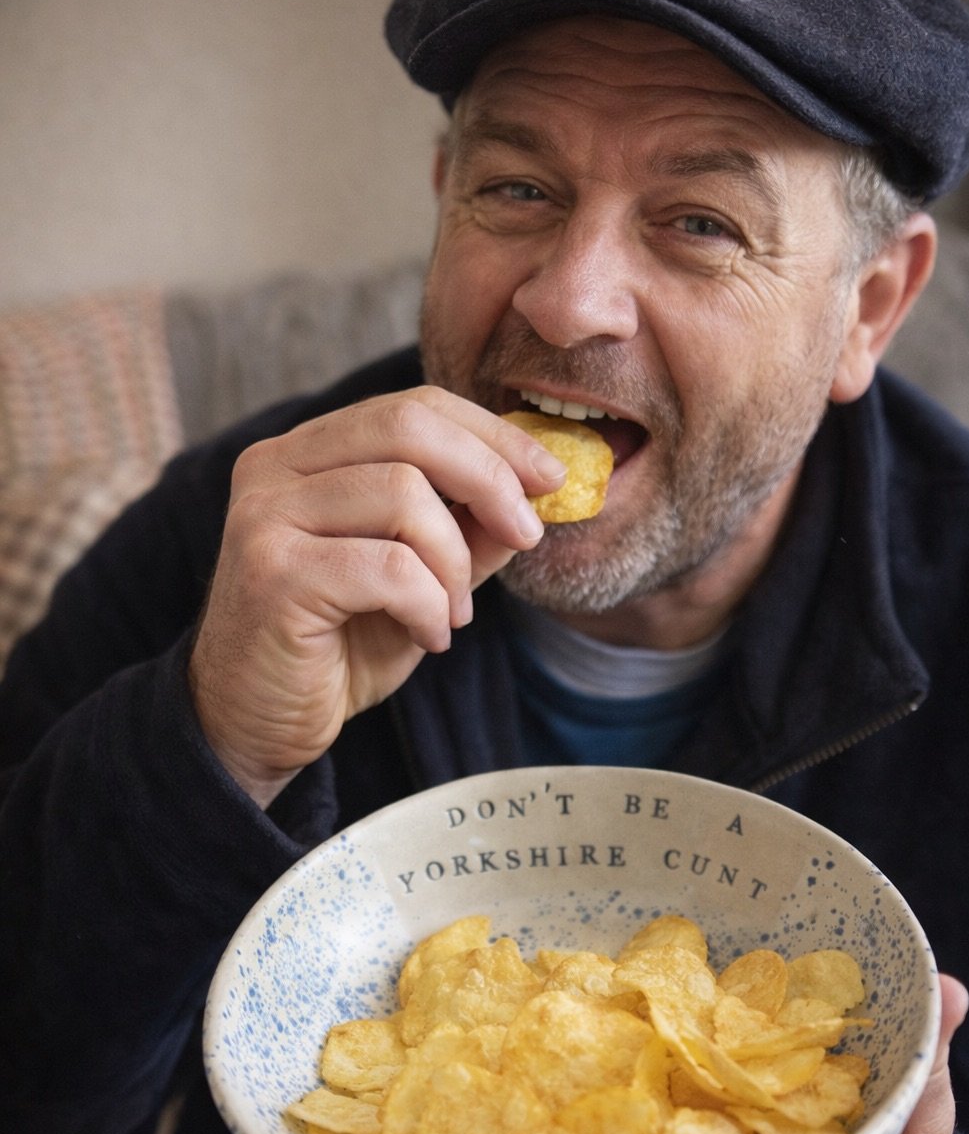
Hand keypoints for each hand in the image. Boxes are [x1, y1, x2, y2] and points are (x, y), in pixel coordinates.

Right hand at [188, 387, 564, 805]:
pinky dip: (429, 608)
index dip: (491, 436)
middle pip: (409, 428)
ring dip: (454, 565)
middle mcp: (274, 468)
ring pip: (406, 497)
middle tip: (527, 533)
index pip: (412, 408)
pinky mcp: (272, 572)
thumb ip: (467, 531)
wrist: (254, 725)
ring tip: (453, 614)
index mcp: (305, 453)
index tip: (549, 478)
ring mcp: (265, 516)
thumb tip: (538, 490)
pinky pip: (391, 569)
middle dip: (490, 478)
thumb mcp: (420, 580)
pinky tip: (426, 638)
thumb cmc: (334, 650)